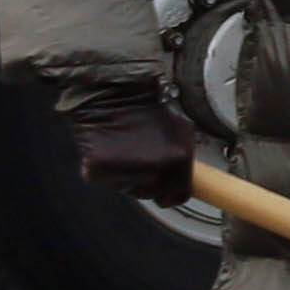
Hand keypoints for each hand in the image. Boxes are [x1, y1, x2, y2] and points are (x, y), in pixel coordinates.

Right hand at [59, 92, 195, 201]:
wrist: (114, 94)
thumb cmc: (146, 110)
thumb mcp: (181, 132)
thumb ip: (184, 159)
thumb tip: (190, 180)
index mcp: (179, 158)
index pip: (180, 195)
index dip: (172, 195)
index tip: (167, 194)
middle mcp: (155, 167)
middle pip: (154, 193)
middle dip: (150, 182)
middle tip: (143, 159)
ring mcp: (126, 170)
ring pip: (131, 189)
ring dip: (129, 177)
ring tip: (128, 152)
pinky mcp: (99, 169)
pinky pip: (107, 181)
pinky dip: (108, 171)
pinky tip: (112, 152)